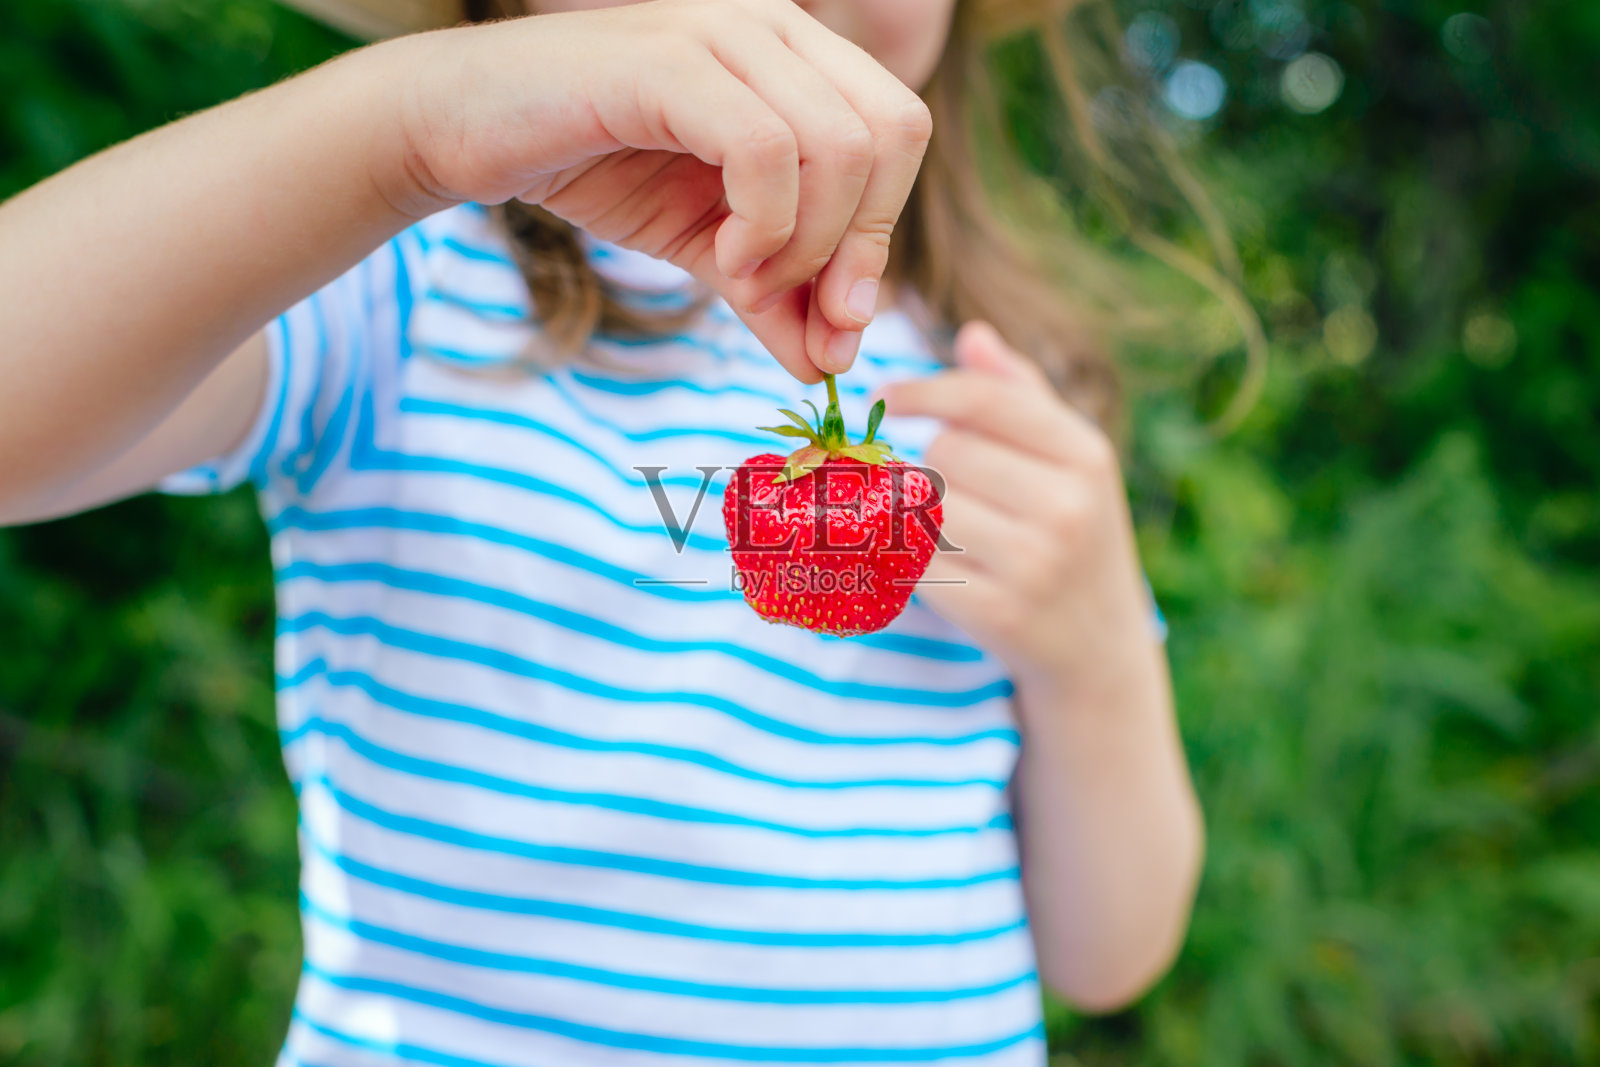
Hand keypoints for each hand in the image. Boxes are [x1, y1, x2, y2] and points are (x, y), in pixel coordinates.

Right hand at [387, 0, 931, 381]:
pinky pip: (764, 148)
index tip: (837, 317)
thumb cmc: (595, 167)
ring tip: (744, 280)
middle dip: (861, 246)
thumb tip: (831, 365)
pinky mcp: (669, 62)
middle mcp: (773, 30)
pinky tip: (722, 259)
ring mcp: (723, 35)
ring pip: (837, 145)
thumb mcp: (708, 247)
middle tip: (809, 311)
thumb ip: (774, 296)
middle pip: (891, 134)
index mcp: (798, 59)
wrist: (467, 128)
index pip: (900, 133)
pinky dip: (763, 225)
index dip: (882, 234)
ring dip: (807, 243)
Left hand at [878, 322, 1161, 705]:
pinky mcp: (997, 613)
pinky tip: (943, 566)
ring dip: (920, 513)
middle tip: (956, 495)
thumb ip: (1022, 394)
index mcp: (1086, 455)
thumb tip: (972, 335)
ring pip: (926, 505)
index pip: (982, 399)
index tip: (884, 396)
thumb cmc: (1076, 534)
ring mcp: (1034, 564)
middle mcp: (1067, 506)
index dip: (922, 391)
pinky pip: (919, 561)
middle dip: (933, 466)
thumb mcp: (1072, 462)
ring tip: (953, 531)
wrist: (1100, 650)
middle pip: (945, 451)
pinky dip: (914, 559)